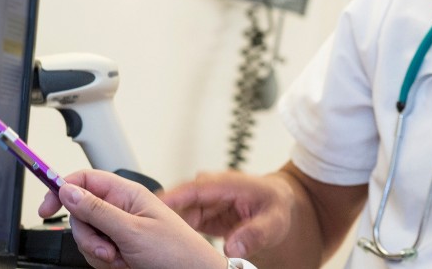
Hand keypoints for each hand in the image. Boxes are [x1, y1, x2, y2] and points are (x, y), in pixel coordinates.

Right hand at [38, 170, 226, 268]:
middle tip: (106, 247)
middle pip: (80, 213)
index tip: (46, 207)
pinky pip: (95, 253)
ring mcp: (119, 230)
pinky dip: (105, 262)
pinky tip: (124, 264)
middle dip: (87, 235)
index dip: (62, 189)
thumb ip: (98, 210)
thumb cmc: (176, 251)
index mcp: (127, 194)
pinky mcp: (118, 249)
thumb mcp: (132, 230)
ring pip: (86, 237)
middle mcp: (121, 209)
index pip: (85, 180)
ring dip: (98, 252)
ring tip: (122, 258)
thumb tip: (68, 191)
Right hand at [159, 169, 294, 258]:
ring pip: (179, 213)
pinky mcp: (202, 214)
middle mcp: (212, 190)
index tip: (154, 205)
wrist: (279, 204)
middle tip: (151, 232)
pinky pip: (183, 222)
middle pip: (181, 200)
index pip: (196, 188)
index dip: (174, 196)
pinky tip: (170, 243)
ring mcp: (205, 202)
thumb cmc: (277, 205)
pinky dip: (175, 232)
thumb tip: (232, 247)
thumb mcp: (274, 221)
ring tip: (160, 242)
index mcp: (229, 184)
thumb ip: (255, 233)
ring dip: (169, 225)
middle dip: (164, 213)